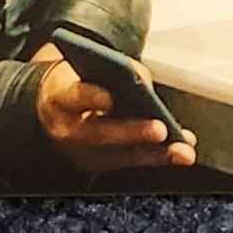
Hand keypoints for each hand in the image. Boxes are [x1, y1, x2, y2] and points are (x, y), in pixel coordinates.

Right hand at [34, 55, 197, 173]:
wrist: (50, 109)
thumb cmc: (77, 81)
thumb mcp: (85, 67)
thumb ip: (115, 71)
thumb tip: (142, 85)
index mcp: (60, 96)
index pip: (74, 95)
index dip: (91, 97)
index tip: (109, 97)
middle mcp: (67, 129)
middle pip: (100, 133)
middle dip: (132, 133)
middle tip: (160, 130)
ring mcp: (80, 152)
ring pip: (118, 156)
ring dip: (153, 154)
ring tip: (181, 150)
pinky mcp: (94, 165)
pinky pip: (127, 162)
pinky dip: (154, 157)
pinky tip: (178, 152)